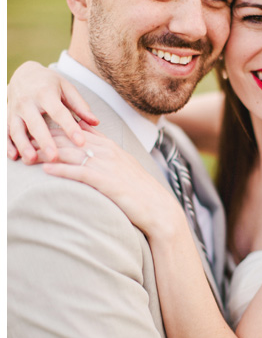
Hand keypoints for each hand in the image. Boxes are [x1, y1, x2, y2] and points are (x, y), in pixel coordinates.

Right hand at [8, 61, 98, 163]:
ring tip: (31, 160)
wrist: (24, 73)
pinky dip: (7, 144)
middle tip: (54, 157)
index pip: (59, 112)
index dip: (70, 127)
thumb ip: (80, 105)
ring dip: (23, 145)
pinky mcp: (6, 116)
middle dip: (44, 141)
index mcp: (45, 93)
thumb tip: (95, 122)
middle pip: (35, 124)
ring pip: (16, 129)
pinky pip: (5, 131)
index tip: (81, 142)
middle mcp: (27, 102)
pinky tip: (14, 156)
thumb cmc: (50, 83)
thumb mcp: (67, 88)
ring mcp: (14, 109)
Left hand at [40, 125, 182, 238]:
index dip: (59, 128)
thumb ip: (109, 159)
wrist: (158, 209)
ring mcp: (108, 165)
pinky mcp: (106, 181)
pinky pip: (79, 171)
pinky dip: (61, 169)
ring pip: (71, 153)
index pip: (80, 131)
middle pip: (71, 138)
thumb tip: (91, 156)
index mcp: (113, 147)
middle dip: (47, 137)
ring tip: (28, 154)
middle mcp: (109, 152)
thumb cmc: (142, 193)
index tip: (40, 128)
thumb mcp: (126, 169)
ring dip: (47, 152)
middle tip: (26, 139)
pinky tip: (45, 169)